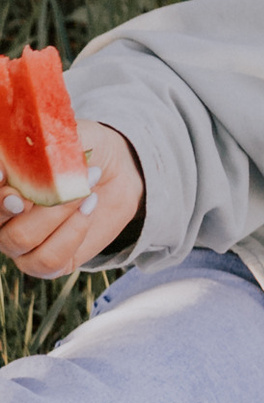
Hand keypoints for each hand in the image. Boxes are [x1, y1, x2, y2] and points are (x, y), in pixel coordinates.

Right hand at [0, 122, 142, 278]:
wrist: (112, 171)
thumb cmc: (79, 151)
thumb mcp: (62, 139)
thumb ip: (41, 147)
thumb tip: (25, 153)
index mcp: (1, 186)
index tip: (3, 173)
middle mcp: (2, 219)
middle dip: (20, 203)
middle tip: (52, 184)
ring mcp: (20, 245)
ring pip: (22, 239)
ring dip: (58, 213)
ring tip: (86, 190)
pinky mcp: (46, 263)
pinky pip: (48, 260)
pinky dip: (73, 232)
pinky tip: (89, 207)